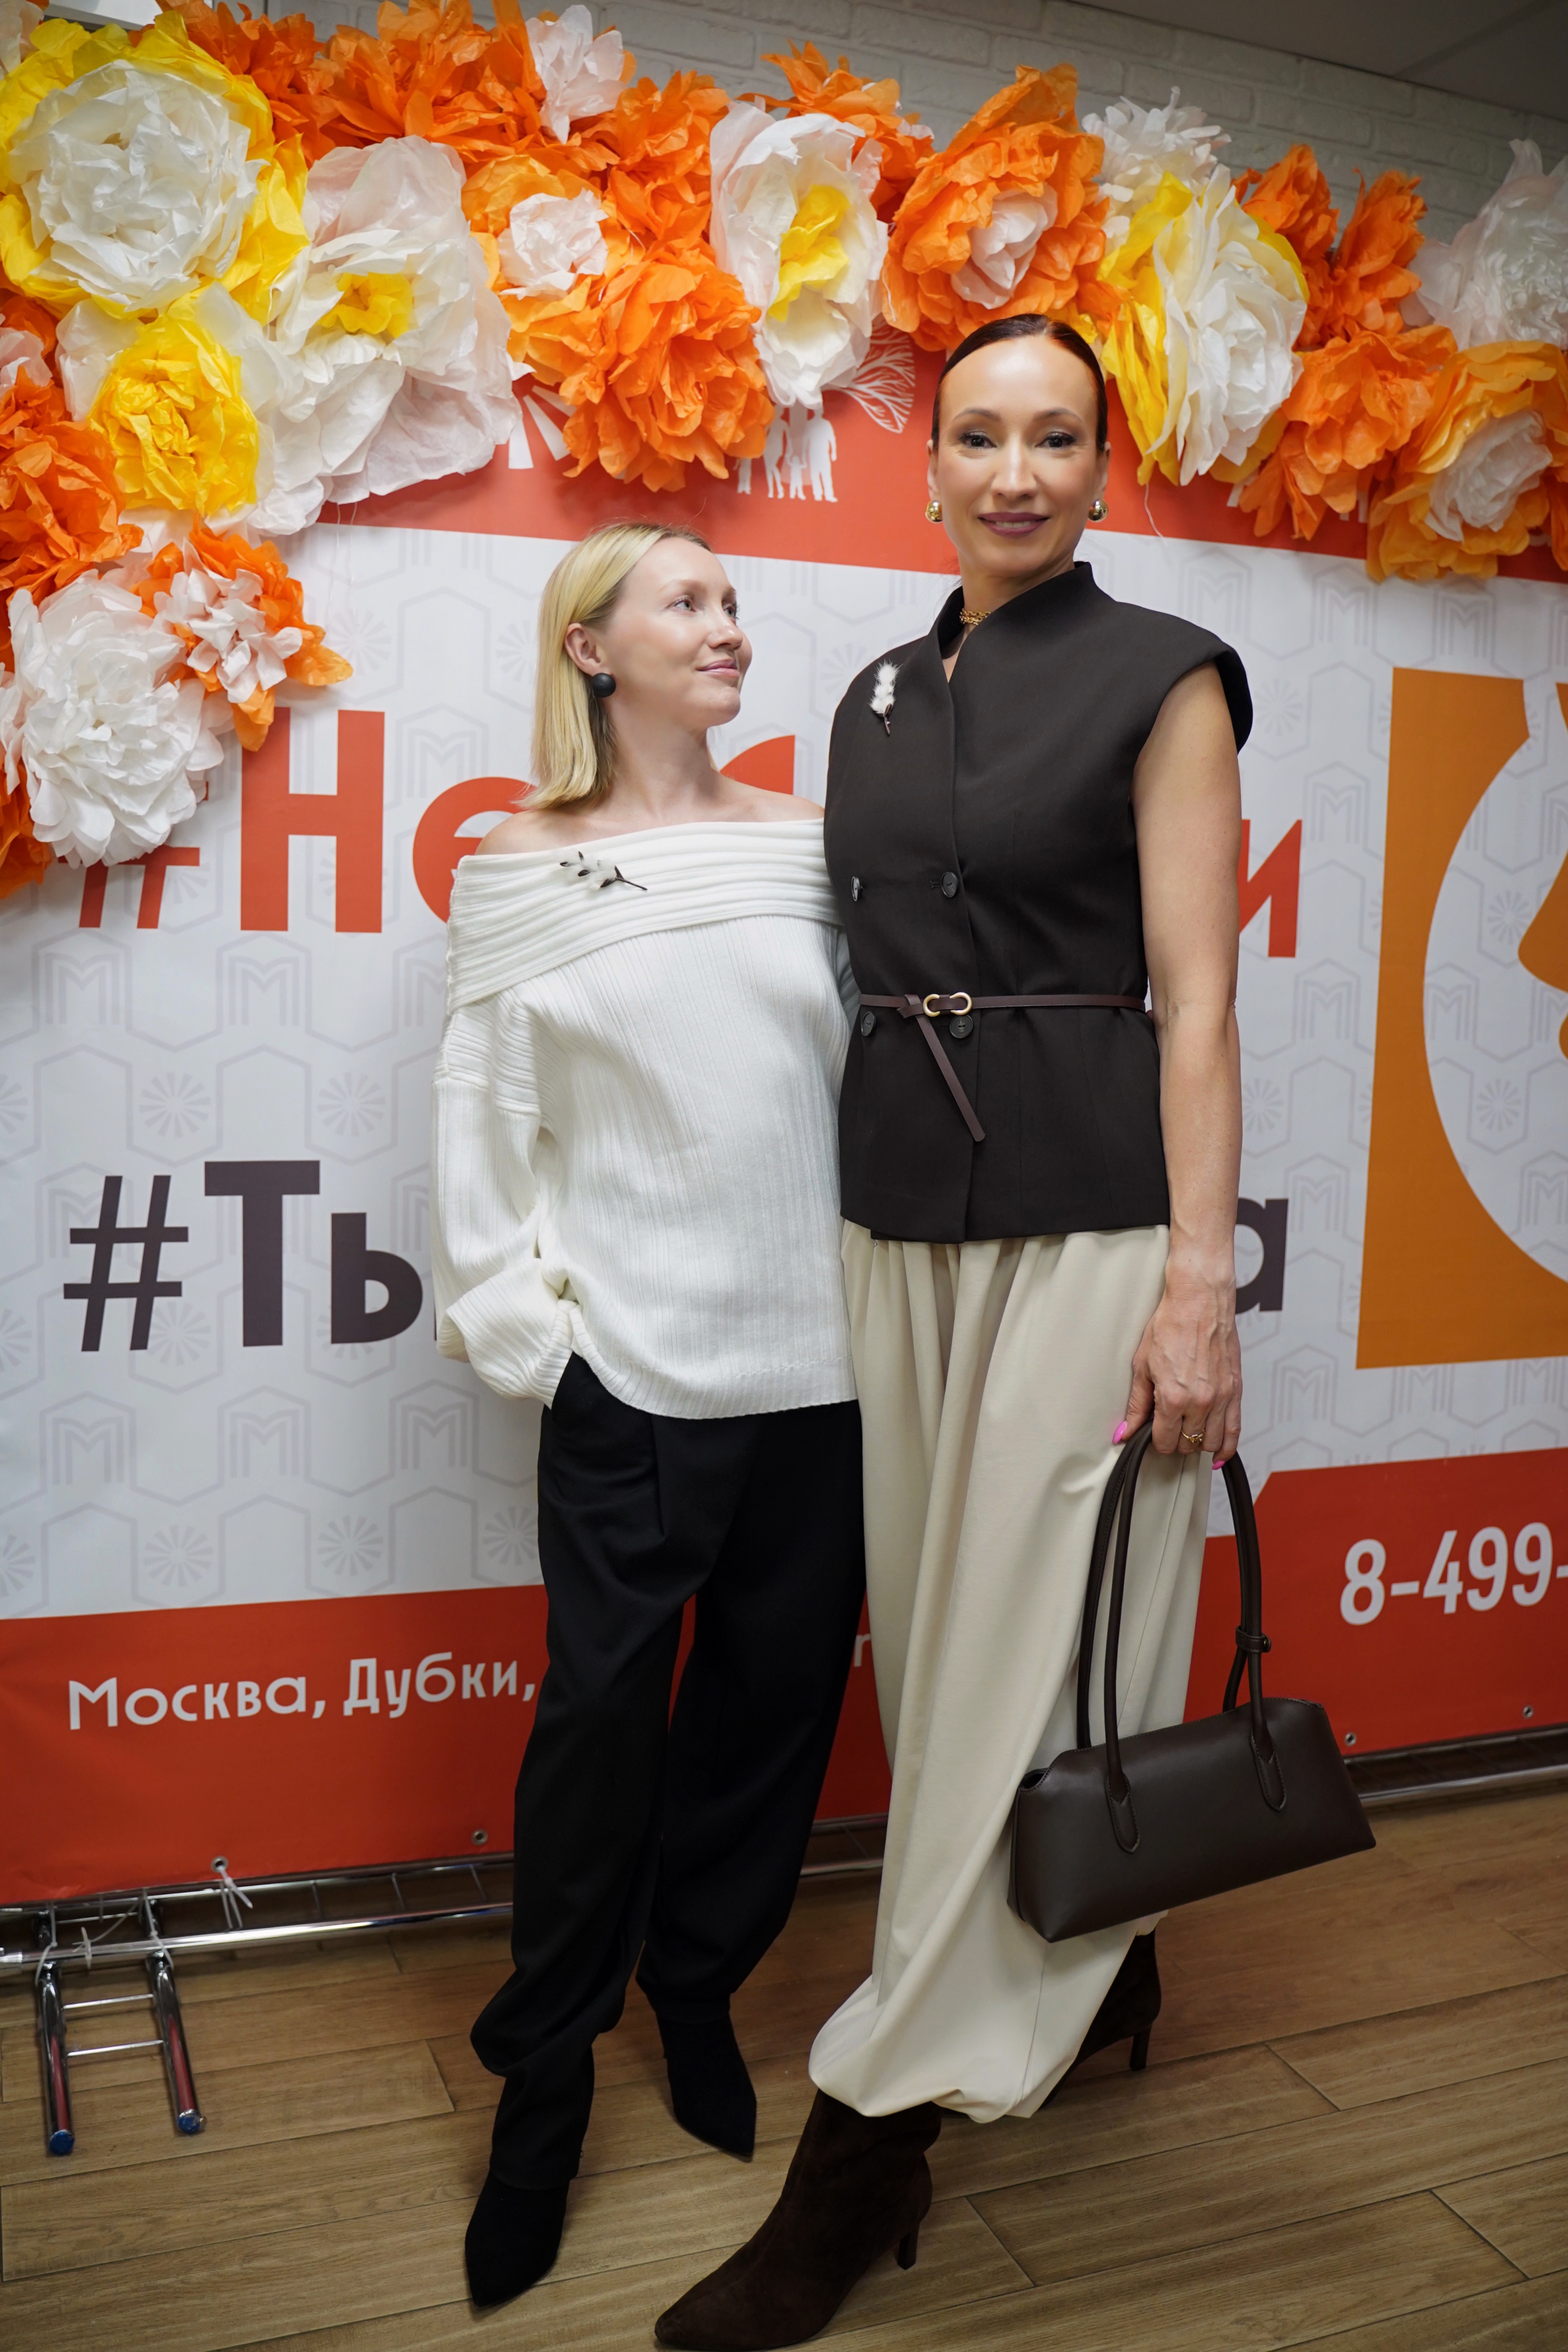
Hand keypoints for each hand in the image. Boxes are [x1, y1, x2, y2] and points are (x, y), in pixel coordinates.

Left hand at [1119, 1255, 1240, 1462]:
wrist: (1199, 1302)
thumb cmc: (1172, 1325)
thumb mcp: (1142, 1366)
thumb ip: (1136, 1404)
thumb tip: (1126, 1430)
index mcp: (1174, 1397)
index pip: (1165, 1442)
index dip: (1156, 1441)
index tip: (1152, 1434)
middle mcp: (1200, 1401)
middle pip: (1188, 1444)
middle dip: (1176, 1441)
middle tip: (1168, 1428)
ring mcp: (1221, 1397)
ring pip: (1212, 1442)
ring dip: (1198, 1443)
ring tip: (1188, 1434)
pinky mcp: (1236, 1390)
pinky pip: (1235, 1430)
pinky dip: (1227, 1447)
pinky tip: (1219, 1453)